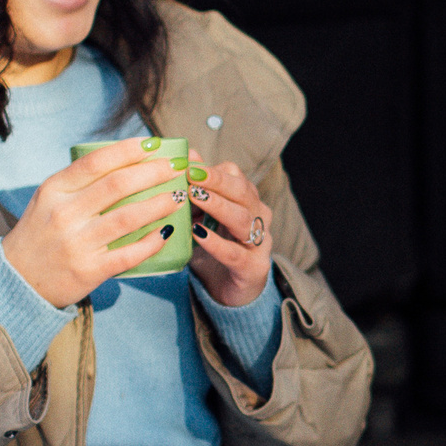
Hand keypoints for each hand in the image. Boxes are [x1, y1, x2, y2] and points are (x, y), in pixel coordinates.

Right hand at [0, 138, 190, 308]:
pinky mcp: (89, 270)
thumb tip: (127, 161)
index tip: (154, 144)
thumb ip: (79, 182)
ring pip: (128, 217)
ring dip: (159, 204)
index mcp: (55, 190)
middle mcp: (65, 213)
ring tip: (179, 196)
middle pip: (118, 185)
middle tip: (176, 167)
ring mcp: (77, 243)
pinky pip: (129, 253)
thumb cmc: (41, 233)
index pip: (96, 162)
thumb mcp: (49, 200)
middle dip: (154, 173)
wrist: (17, 280)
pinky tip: (167, 232)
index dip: (129, 150)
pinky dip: (152, 242)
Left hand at [186, 159, 275, 307]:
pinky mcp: (253, 269)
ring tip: (193, 197)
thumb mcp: (203, 217)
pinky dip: (216, 242)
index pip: (235, 177)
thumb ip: (198, 189)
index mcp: (248, 202)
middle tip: (190, 175)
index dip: (212, 170)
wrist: (230, 290)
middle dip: (216, 181)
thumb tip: (187, 155)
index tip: (186, 166)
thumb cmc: (215, 249)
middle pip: (242, 193)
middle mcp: (258, 218)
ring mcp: (259, 244)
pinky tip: (198, 234)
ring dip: (217, 205)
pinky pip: (235, 253)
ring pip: (242, 218)